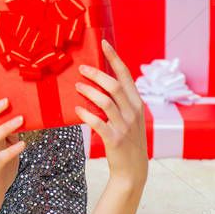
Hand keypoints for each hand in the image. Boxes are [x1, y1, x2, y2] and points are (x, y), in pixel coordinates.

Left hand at [73, 39, 148, 185]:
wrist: (133, 170)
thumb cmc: (127, 140)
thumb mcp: (130, 118)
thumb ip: (121, 101)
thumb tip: (101, 82)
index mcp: (137, 102)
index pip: (126, 75)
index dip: (114, 57)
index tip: (103, 43)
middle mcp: (134, 112)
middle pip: (114, 85)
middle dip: (97, 74)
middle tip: (81, 69)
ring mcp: (125, 126)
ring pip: (106, 102)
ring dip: (89, 92)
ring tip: (77, 87)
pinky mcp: (115, 140)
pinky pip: (98, 123)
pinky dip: (87, 115)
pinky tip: (77, 110)